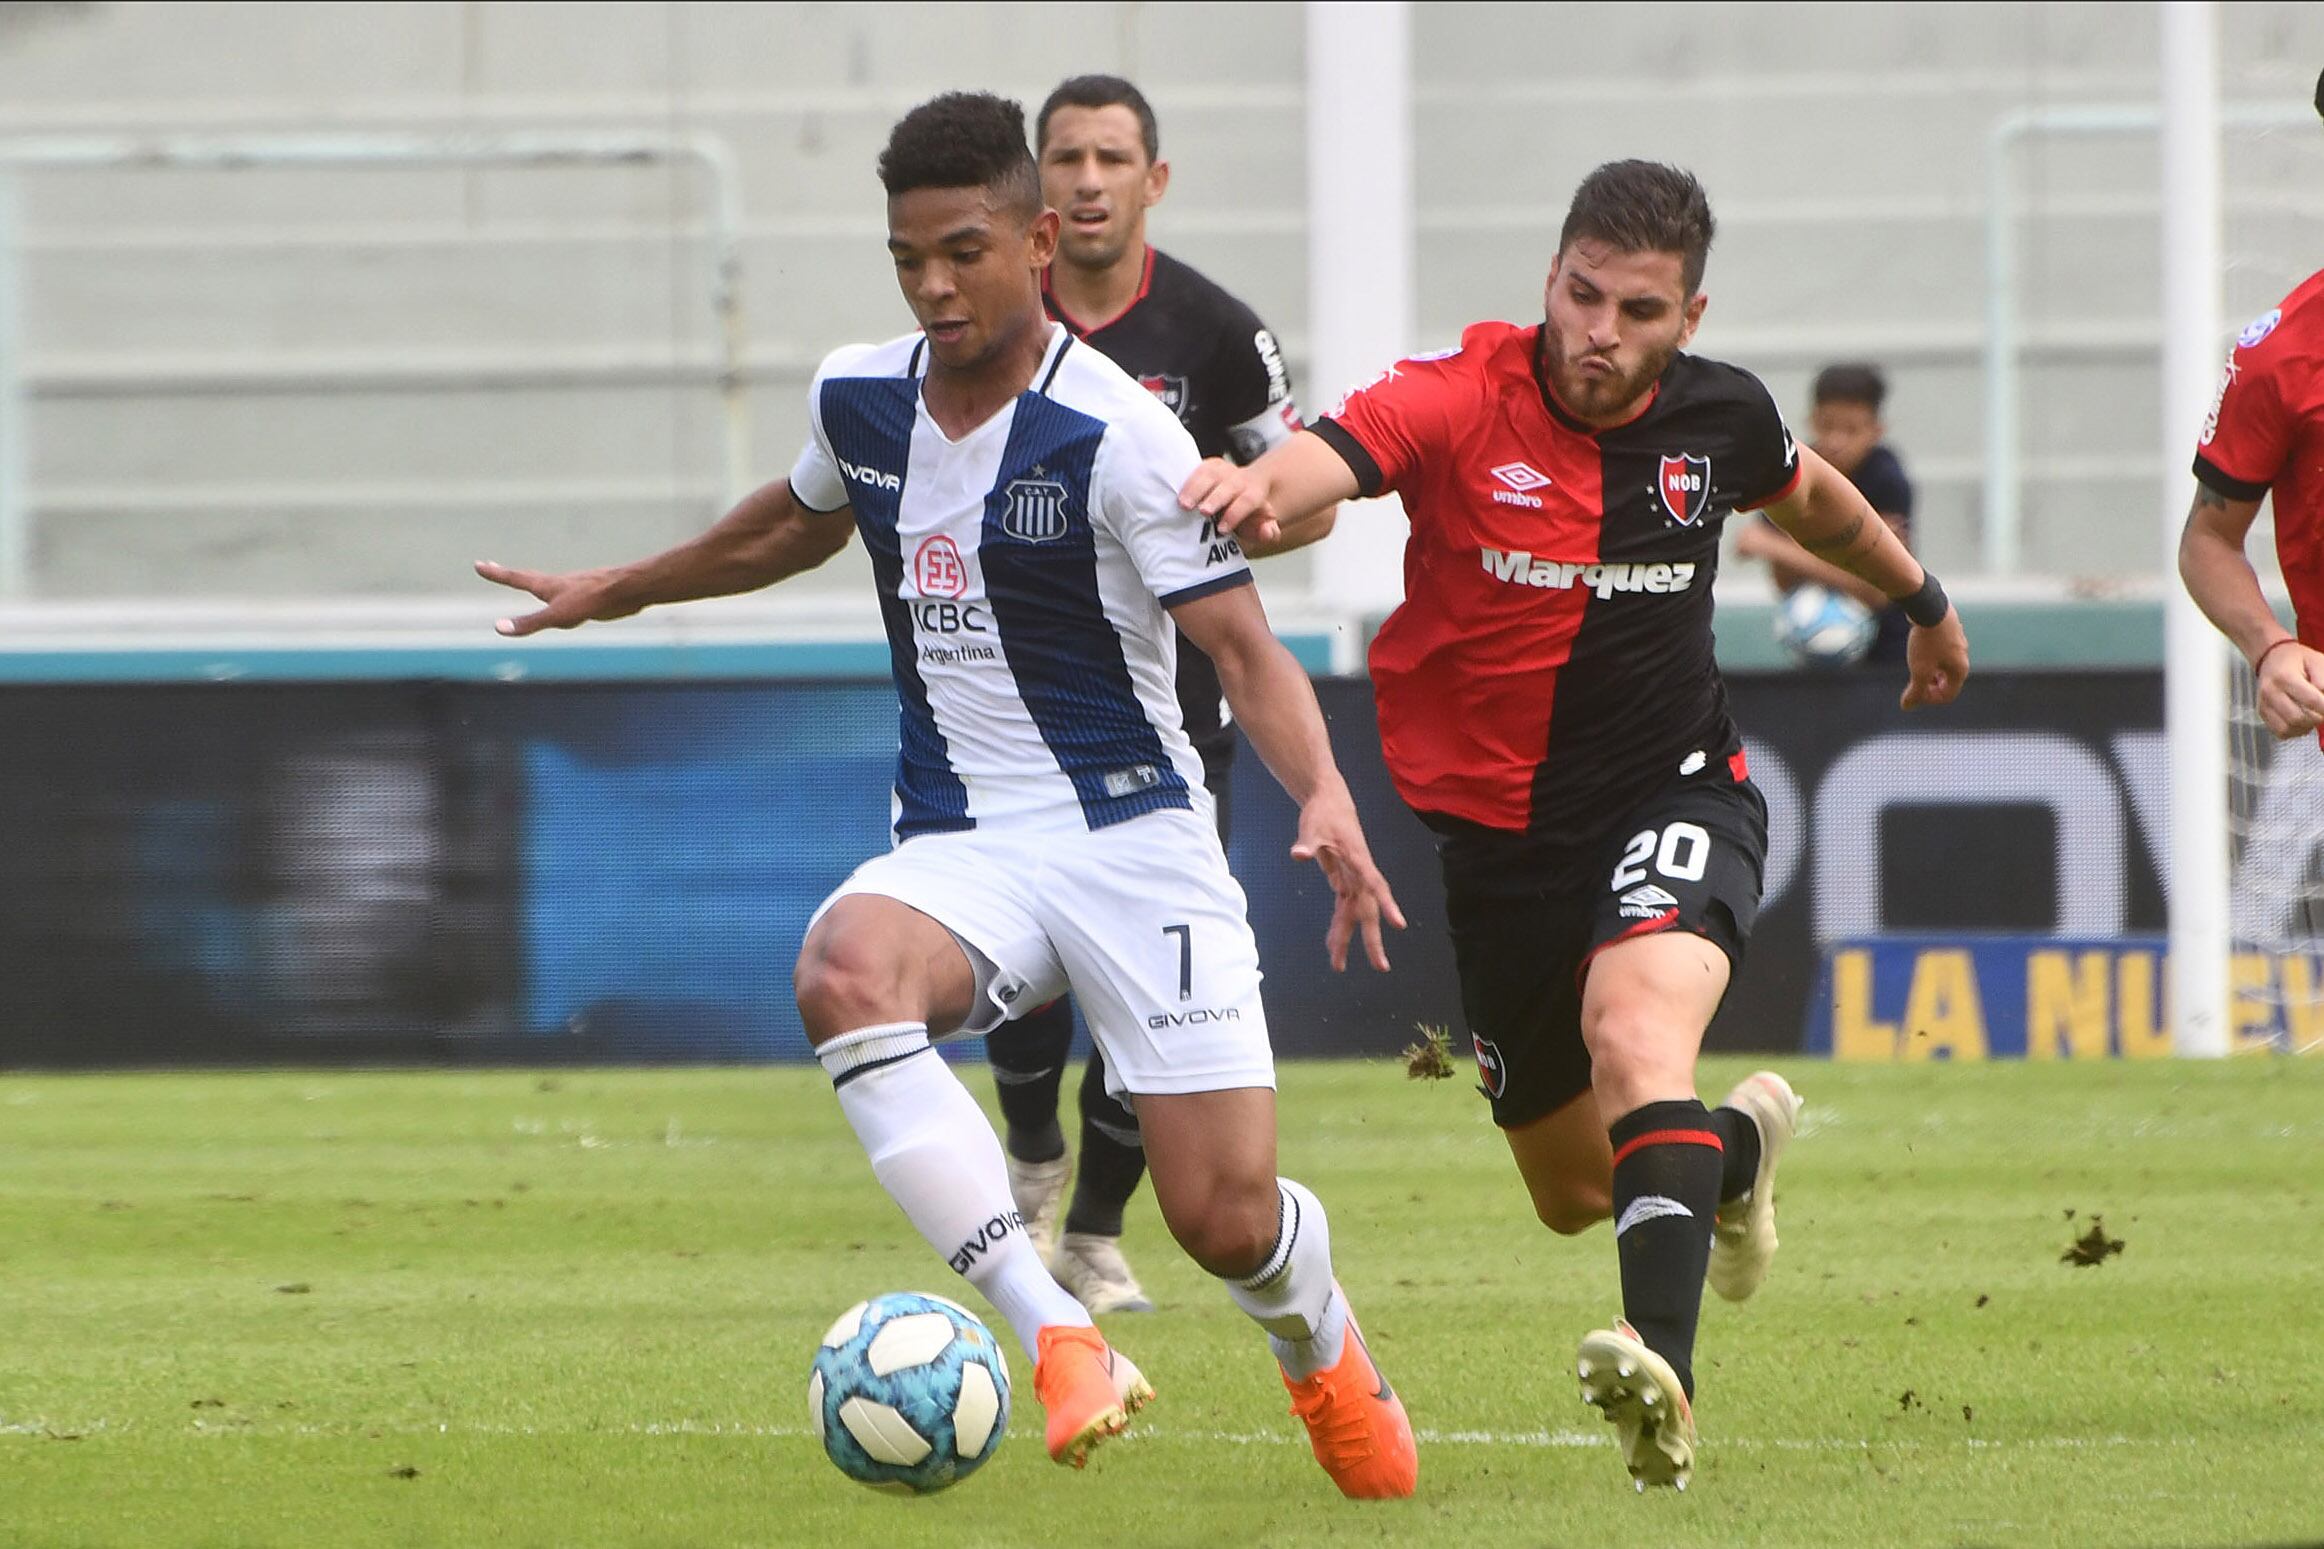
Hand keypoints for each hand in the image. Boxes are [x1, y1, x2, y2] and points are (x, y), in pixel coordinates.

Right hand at [475, 559, 640, 636]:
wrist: (627, 590)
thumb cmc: (592, 600)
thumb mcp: (557, 616)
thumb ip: (529, 623)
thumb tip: (498, 628)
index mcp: (546, 585)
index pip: (514, 578)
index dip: (496, 573)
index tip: (478, 564)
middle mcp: (558, 584)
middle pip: (528, 577)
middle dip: (509, 575)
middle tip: (492, 567)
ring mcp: (574, 589)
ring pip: (549, 586)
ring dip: (534, 583)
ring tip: (528, 582)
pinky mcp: (589, 598)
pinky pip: (567, 597)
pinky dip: (557, 596)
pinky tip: (567, 599)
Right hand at [1179, 457, 1281, 549]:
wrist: (1246, 488)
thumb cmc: (1250, 513)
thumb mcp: (1261, 525)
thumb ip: (1267, 531)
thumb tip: (1269, 531)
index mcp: (1255, 491)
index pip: (1248, 500)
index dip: (1235, 514)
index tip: (1222, 529)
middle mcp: (1239, 477)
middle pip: (1229, 485)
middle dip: (1215, 498)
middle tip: (1203, 512)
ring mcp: (1222, 469)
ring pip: (1210, 473)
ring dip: (1195, 488)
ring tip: (1184, 504)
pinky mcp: (1207, 466)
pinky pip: (1196, 469)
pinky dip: (1186, 481)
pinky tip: (1177, 493)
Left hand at [1288, 786, 1405, 971]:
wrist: (1328, 802)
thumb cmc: (1324, 813)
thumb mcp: (1312, 827)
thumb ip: (1307, 843)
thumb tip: (1299, 855)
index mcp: (1358, 859)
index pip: (1375, 885)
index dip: (1387, 905)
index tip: (1398, 925)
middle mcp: (1360, 873)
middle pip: (1368, 910)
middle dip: (1373, 939)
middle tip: (1380, 966)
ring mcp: (1353, 878)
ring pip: (1354, 914)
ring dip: (1346, 938)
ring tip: (1338, 964)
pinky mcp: (1344, 880)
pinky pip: (1343, 908)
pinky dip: (1337, 925)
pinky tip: (1331, 943)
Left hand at [1901, 607, 1968, 708]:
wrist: (1929, 607)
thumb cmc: (1927, 642)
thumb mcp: (1919, 670)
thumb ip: (1915, 691)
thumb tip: (1907, 707)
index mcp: (1960, 669)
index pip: (1947, 696)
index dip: (1928, 699)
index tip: (1912, 692)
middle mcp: (1963, 656)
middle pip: (1946, 681)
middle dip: (1929, 685)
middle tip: (1912, 681)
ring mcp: (1957, 642)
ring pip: (1943, 664)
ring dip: (1928, 671)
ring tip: (1914, 665)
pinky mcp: (1948, 631)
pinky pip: (1940, 650)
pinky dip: (1929, 656)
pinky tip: (1917, 649)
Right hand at [2255, 637, 2323, 738]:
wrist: (2272, 657)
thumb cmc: (2298, 659)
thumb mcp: (2317, 662)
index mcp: (2285, 677)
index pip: (2310, 701)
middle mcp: (2271, 692)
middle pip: (2298, 718)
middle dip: (2317, 719)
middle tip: (2323, 712)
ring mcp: (2264, 704)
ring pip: (2288, 729)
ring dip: (2306, 726)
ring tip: (2312, 715)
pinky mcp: (2262, 713)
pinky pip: (2280, 732)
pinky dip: (2294, 731)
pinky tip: (2301, 721)